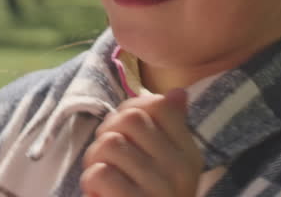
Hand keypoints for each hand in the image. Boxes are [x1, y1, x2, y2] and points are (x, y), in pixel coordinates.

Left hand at [81, 89, 202, 196]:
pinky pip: (101, 173)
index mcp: (189, 155)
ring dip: (94, 159)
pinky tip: (99, 194)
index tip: (122, 132)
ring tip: (102, 177)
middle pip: (129, 119)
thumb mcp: (165, 166)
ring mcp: (161, 191)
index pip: (156, 105)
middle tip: (106, 158)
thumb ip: (169, 129)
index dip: (127, 110)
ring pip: (111, 144)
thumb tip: (177, 92)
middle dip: (106, 133)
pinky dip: (91, 182)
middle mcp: (181, 171)